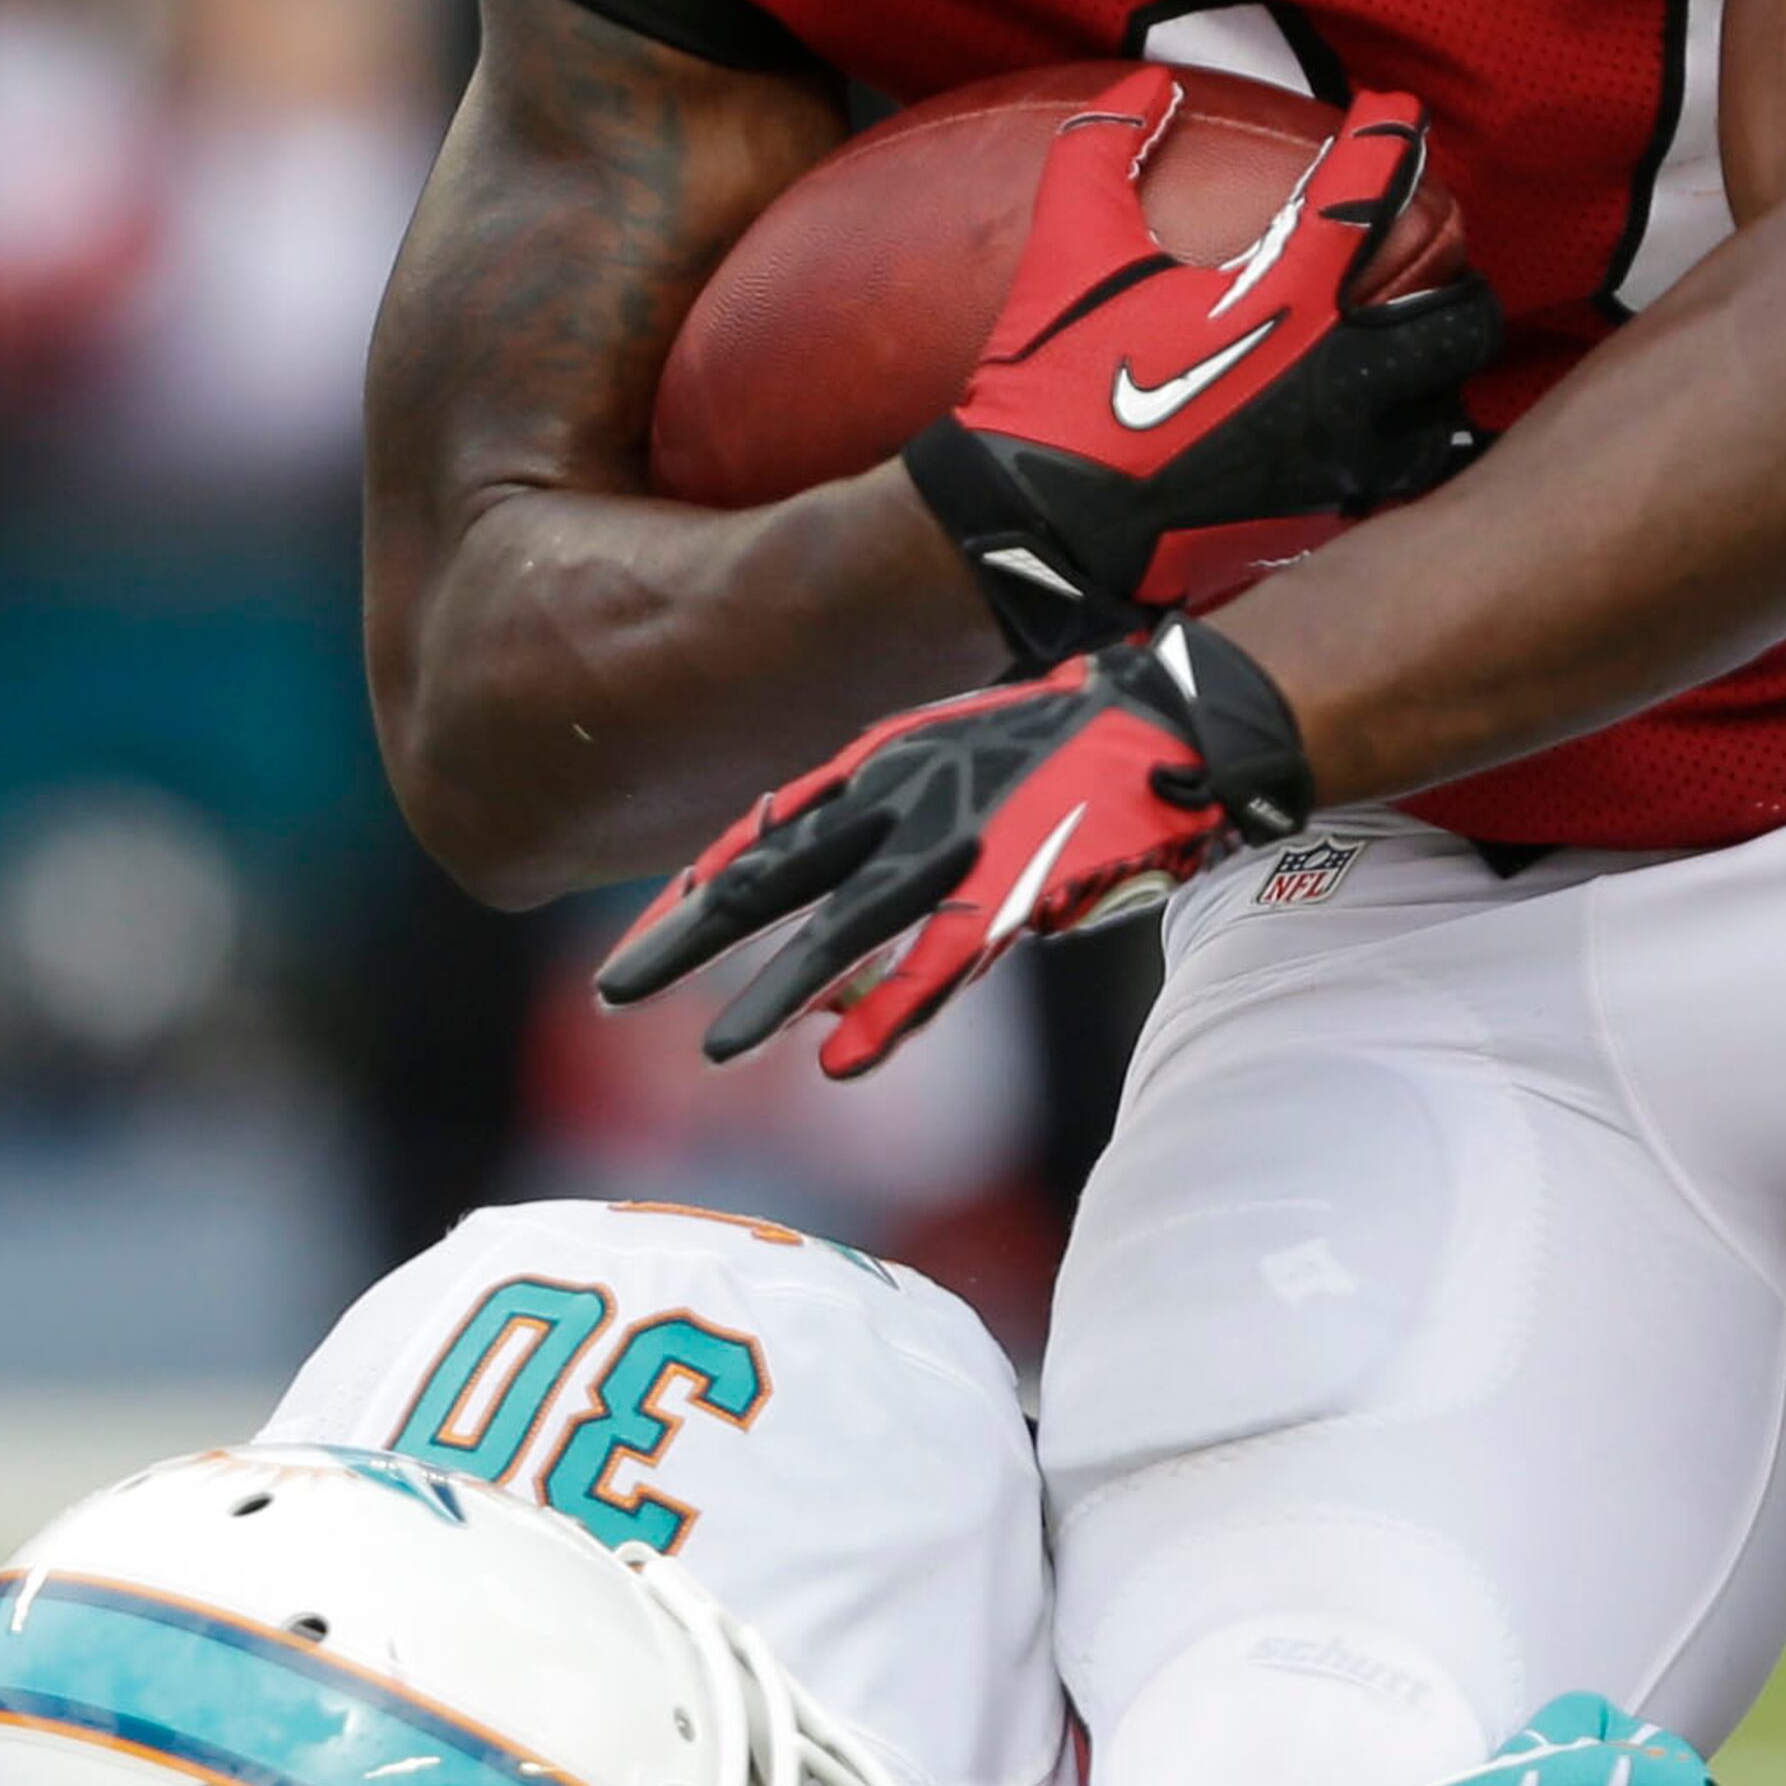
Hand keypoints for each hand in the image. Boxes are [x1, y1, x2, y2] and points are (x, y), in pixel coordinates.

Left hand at [595, 618, 1315, 1077]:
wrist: (1170, 721)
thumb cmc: (1070, 745)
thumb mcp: (954, 761)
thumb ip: (896, 820)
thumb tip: (847, 909)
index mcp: (882, 770)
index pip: (761, 836)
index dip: (693, 889)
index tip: (636, 936)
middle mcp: (898, 809)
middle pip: (770, 882)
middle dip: (687, 940)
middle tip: (615, 992)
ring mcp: (952, 854)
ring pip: (839, 934)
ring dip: (773, 995)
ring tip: (715, 1050)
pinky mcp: (1013, 896)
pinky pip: (938, 968)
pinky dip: (888, 1015)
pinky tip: (838, 1063)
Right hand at [905, 71, 1495, 667]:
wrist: (1045, 529)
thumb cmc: (1057, 383)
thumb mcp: (1069, 246)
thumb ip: (1106, 147)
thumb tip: (1151, 81)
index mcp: (1288, 292)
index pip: (1374, 187)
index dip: (1392, 134)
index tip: (1392, 114)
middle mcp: (1339, 371)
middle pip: (1462, 311)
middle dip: (1454, 271)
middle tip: (1419, 253)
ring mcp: (1343, 451)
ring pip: (1449, 404)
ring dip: (1439, 370)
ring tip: (1406, 348)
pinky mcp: (1329, 514)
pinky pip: (1406, 476)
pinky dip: (1404, 444)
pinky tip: (1374, 425)